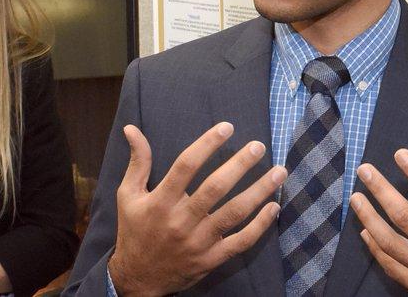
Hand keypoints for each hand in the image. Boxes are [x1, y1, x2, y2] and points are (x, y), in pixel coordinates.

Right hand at [107, 123, 285, 295]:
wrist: (137, 279)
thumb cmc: (134, 231)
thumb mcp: (128, 195)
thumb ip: (137, 162)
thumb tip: (132, 128)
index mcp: (160, 202)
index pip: (186, 166)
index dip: (207, 144)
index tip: (227, 127)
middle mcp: (180, 221)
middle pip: (215, 188)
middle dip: (239, 165)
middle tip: (258, 146)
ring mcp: (198, 242)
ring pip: (234, 213)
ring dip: (259, 191)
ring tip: (279, 172)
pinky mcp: (211, 259)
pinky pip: (241, 241)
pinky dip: (260, 225)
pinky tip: (274, 206)